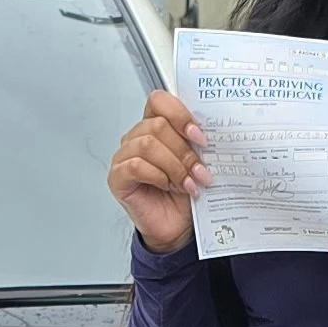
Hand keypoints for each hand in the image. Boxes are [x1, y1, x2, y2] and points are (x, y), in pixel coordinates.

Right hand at [108, 91, 211, 256]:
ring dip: (174, 166)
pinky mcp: (117, 177)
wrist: (177, 226)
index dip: (180, 114)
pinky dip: (158, 176)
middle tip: (200, 170)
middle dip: (184, 150)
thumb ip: (197, 143)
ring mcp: (124, 157)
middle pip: (157, 125)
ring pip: (148, 145)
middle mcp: (137, 138)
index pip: (159, 101)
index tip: (200, 136)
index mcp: (155, 126)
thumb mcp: (196, 162)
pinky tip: (168, 186)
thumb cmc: (184, 193)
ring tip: (188, 183)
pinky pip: (136, 166)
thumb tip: (210, 133)